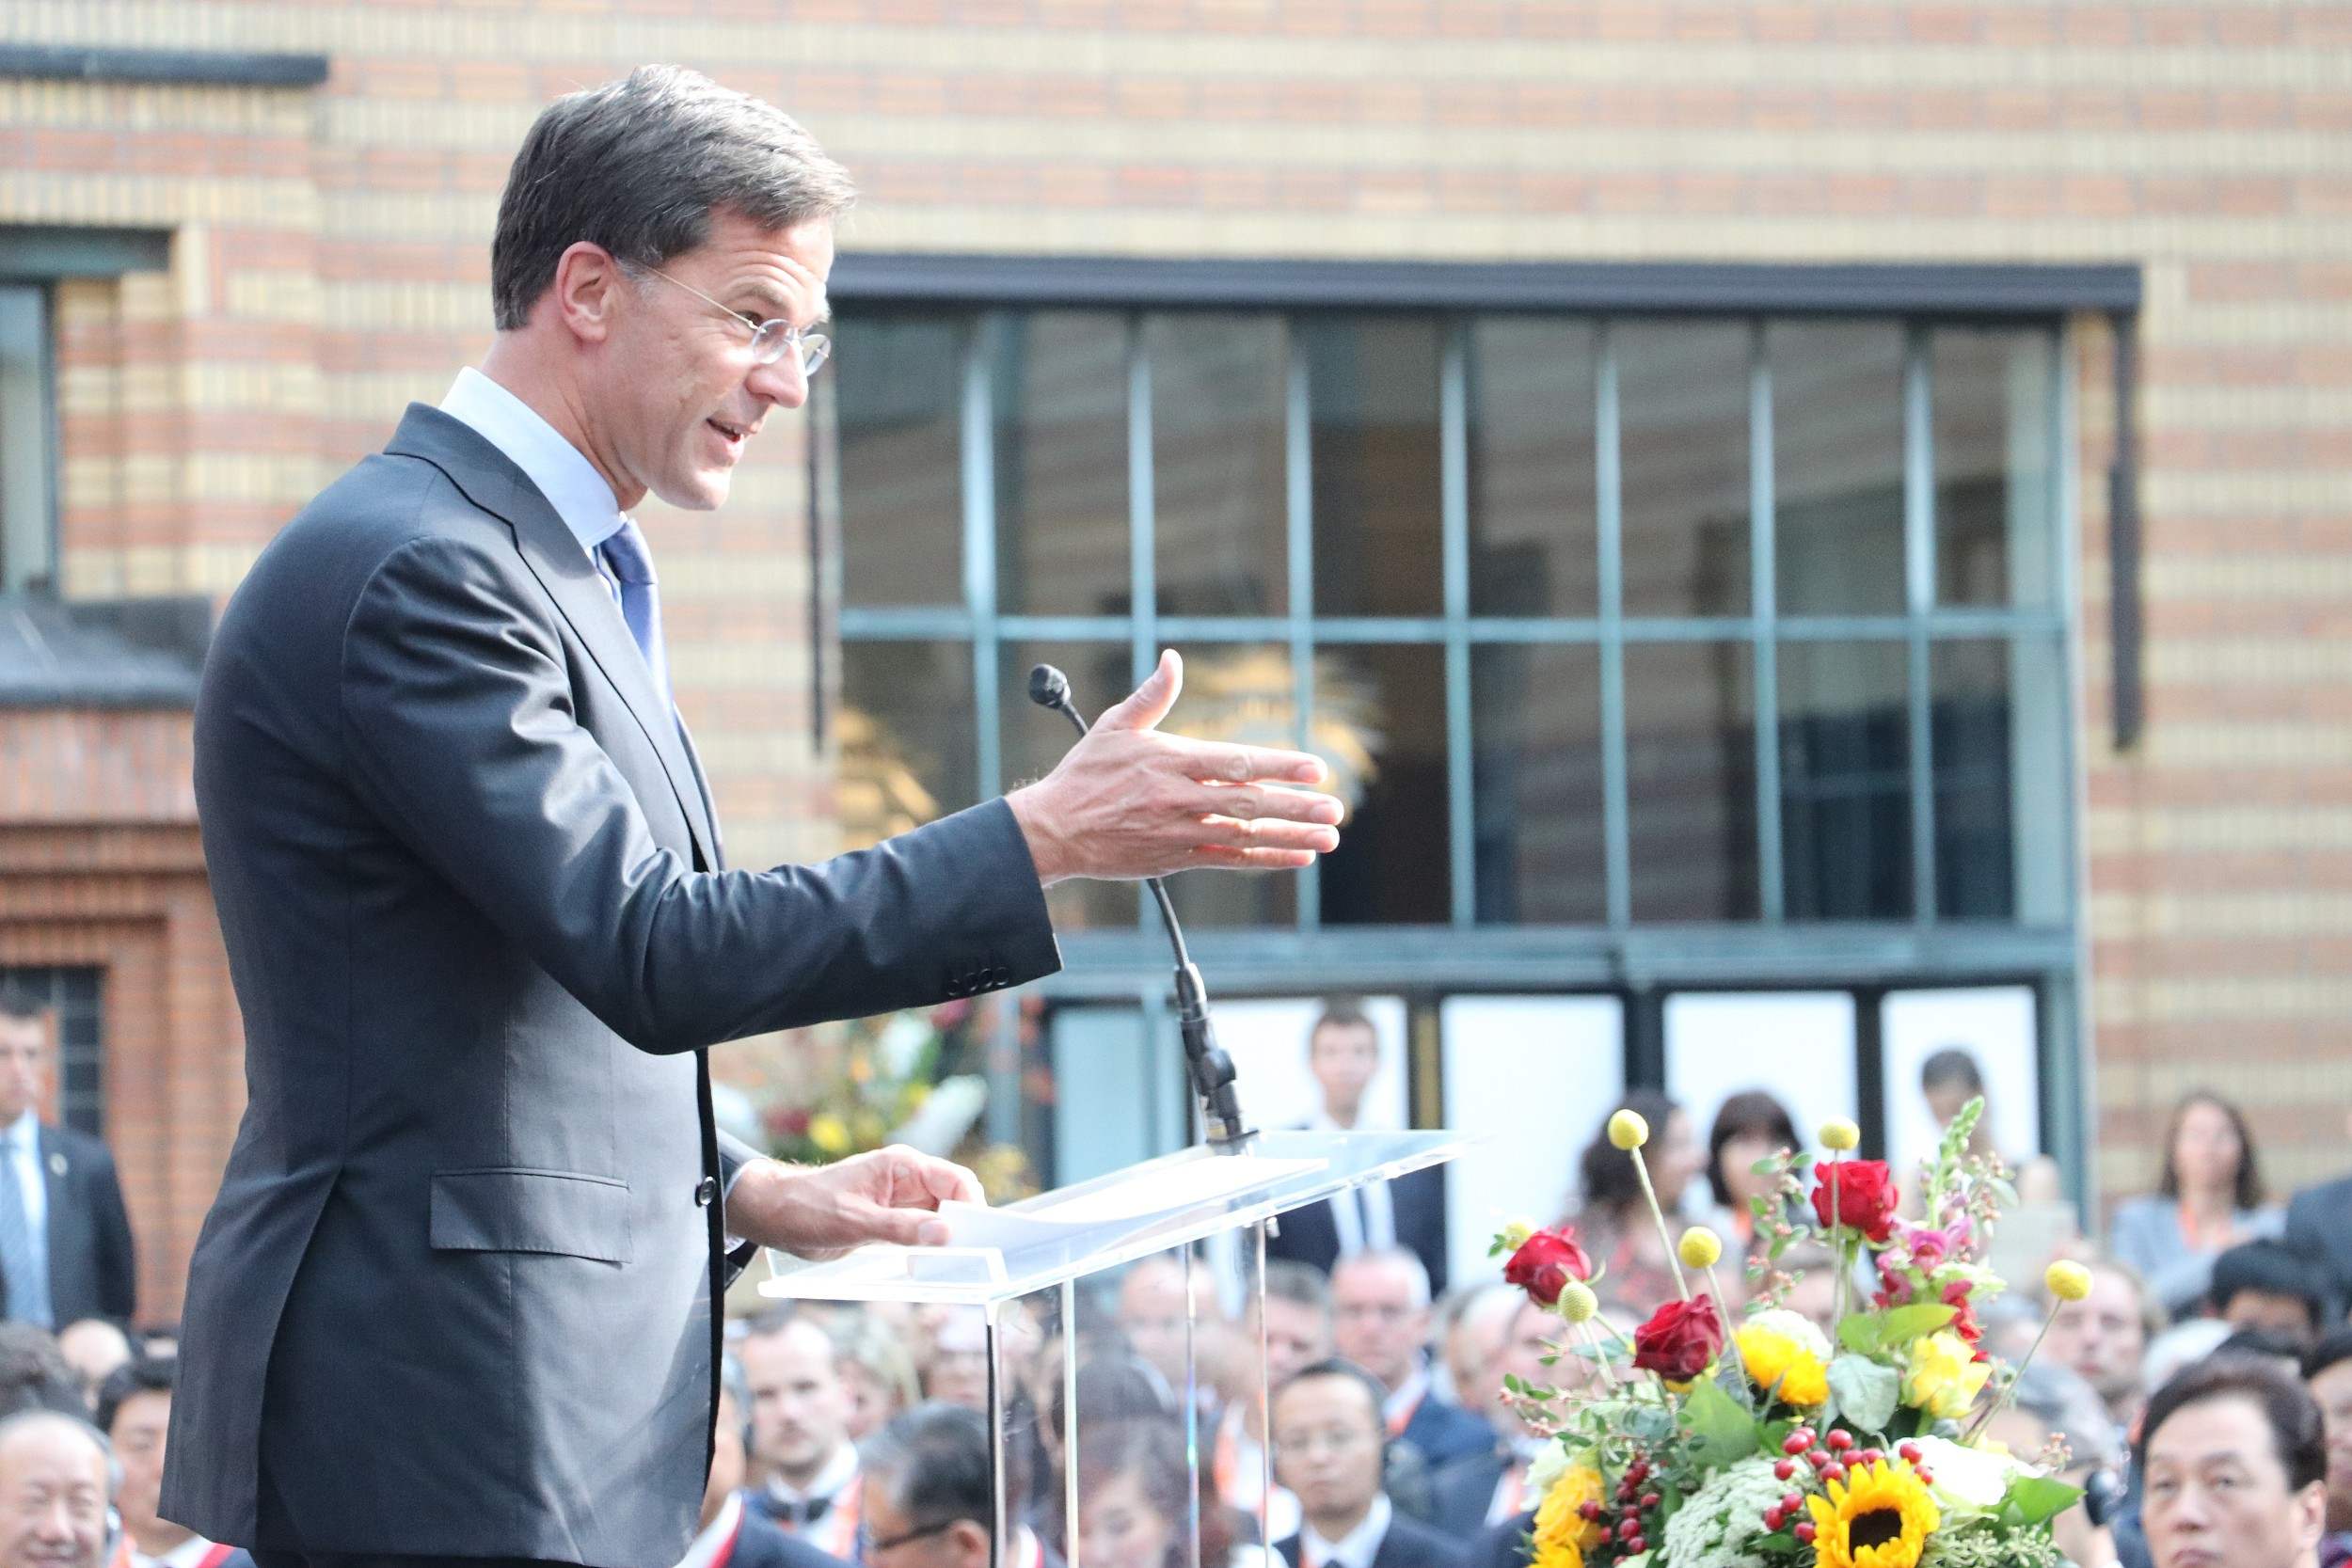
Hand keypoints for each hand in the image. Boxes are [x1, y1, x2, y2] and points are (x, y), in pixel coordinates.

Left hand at [724, 1146, 980, 1259]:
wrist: (775, 1215)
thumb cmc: (808, 1207)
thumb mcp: (855, 1221)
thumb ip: (901, 1228)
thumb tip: (946, 1233)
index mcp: (902, 1167)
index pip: (955, 1180)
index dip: (972, 1205)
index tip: (978, 1235)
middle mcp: (906, 1182)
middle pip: (952, 1201)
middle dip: (963, 1226)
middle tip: (971, 1256)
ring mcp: (898, 1203)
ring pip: (938, 1221)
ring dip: (946, 1242)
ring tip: (955, 1267)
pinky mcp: (889, 1223)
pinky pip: (919, 1235)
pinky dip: (928, 1250)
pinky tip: (932, 1268)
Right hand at [1005, 649, 1341, 885]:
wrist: (1053, 831)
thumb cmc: (1084, 775)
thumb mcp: (1115, 727)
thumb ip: (1152, 696)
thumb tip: (1172, 659)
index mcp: (1169, 761)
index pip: (1234, 762)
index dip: (1277, 765)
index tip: (1314, 767)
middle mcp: (1178, 798)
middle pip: (1247, 802)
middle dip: (1295, 805)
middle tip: (1335, 808)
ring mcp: (1179, 832)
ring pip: (1244, 835)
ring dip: (1290, 835)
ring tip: (1329, 836)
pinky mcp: (1175, 859)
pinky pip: (1229, 862)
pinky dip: (1266, 859)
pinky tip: (1298, 856)